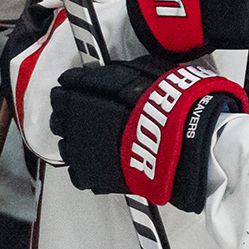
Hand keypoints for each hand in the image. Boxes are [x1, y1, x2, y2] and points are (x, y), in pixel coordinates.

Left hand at [50, 57, 245, 211]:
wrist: (189, 143)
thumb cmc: (176, 105)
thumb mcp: (153, 71)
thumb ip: (125, 71)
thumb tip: (107, 70)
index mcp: (96, 94)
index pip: (70, 87)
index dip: (70, 85)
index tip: (70, 85)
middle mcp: (84, 123)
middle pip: (60, 117)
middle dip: (65, 112)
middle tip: (73, 110)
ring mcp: (88, 152)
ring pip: (65, 145)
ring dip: (71, 139)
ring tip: (83, 137)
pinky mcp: (98, 177)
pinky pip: (78, 173)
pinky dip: (83, 166)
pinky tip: (93, 160)